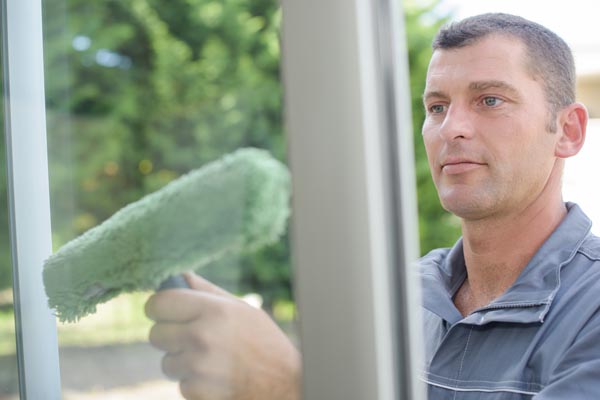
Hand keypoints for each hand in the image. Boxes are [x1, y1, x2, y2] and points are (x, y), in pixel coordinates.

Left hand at [145, 272, 301, 399]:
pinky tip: (216, 377)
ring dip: (182, 362)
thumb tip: (179, 276)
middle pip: (156, 334)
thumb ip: (207, 292)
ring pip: (166, 362)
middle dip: (170, 337)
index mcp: (213, 310)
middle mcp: (202, 336)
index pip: (159, 304)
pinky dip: (194, 383)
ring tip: (210, 360)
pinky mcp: (197, 390)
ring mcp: (198, 366)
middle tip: (193, 338)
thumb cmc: (263, 341)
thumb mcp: (241, 308)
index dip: (158, 308)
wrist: (284, 383)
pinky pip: (180, 383)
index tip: (163, 312)